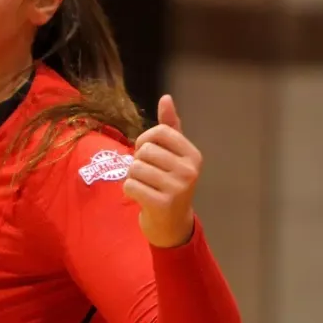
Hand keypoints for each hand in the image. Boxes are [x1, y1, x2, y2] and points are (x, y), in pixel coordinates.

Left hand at [123, 94, 200, 247]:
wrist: (171, 224)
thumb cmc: (169, 183)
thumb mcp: (173, 154)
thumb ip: (170, 127)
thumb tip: (166, 98)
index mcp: (194, 155)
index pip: (158, 133)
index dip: (145, 141)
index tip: (149, 155)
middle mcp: (189, 171)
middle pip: (144, 150)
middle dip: (138, 161)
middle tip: (148, 176)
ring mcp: (178, 189)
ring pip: (135, 167)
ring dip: (132, 177)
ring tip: (145, 186)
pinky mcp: (162, 204)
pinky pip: (130, 185)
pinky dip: (129, 191)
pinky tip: (141, 198)